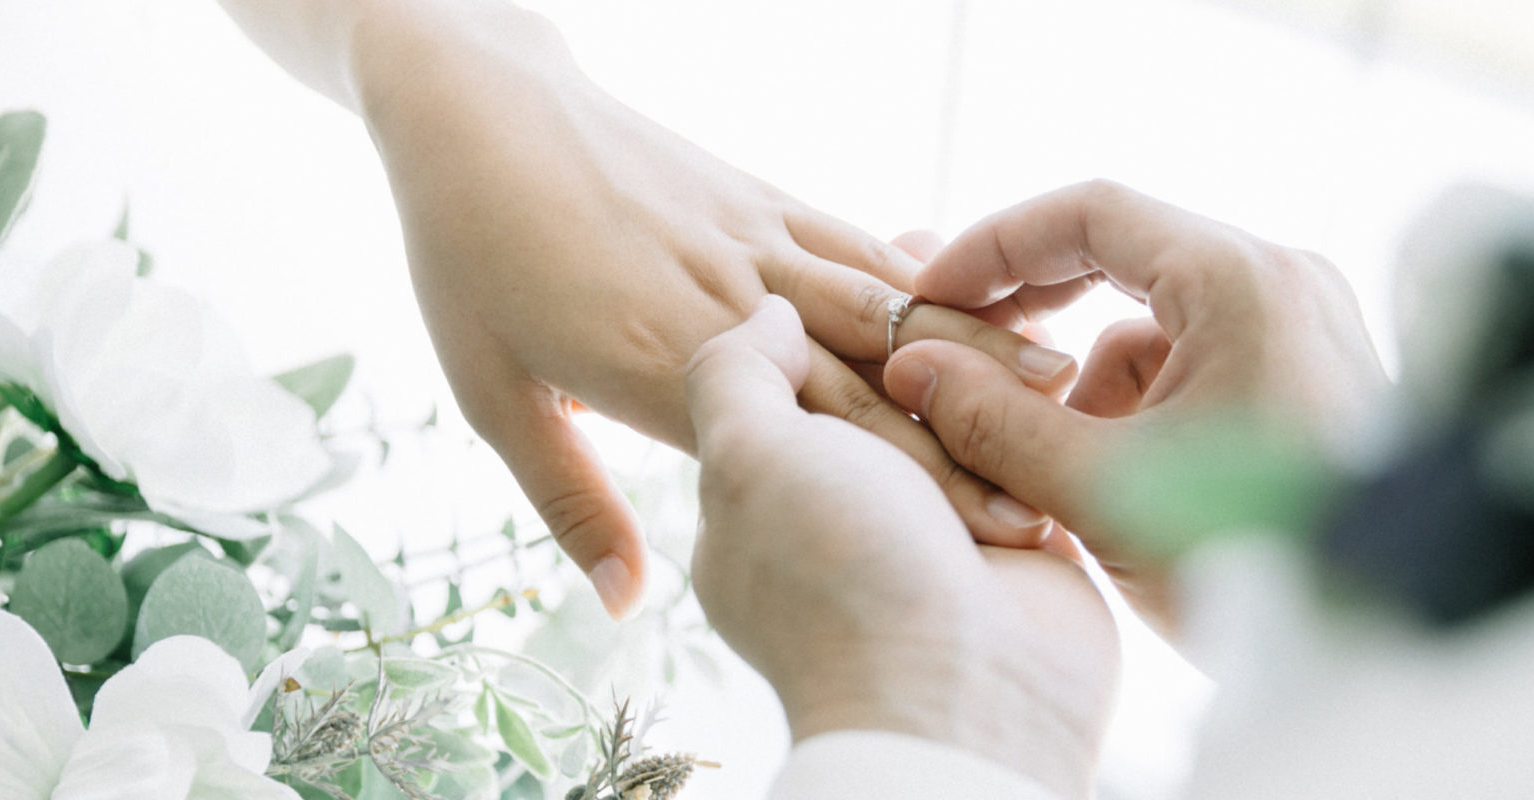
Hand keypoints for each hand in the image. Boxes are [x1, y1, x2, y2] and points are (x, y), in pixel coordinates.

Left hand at [217, 0, 1076, 615]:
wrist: (473, 109)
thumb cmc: (469, 262)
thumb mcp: (494, 397)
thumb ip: (571, 503)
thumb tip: (624, 603)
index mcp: (669, 362)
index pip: (819, 433)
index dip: (914, 483)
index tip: (991, 528)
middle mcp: (731, 299)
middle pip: (874, 368)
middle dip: (970, 421)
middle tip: (1064, 463)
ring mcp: (755, 238)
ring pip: (887, 297)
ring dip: (975, 340)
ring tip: (1060, 375)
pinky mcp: (763, 194)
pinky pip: (860, 239)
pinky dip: (929, 274)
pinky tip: (985, 291)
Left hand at [684, 297, 1118, 799]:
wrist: (960, 688)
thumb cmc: (834, 575)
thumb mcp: (748, 459)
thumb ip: (736, 374)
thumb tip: (770, 311)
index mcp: (764, 500)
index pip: (788, 378)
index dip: (821, 311)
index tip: (851, 260)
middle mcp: (846, 513)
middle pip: (879, 387)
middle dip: (914, 329)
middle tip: (939, 251)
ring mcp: (932, 528)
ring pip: (957, 410)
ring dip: (981, 359)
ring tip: (1004, 287)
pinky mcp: (1016, 542)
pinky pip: (1024, 452)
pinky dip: (1035, 409)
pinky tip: (1050, 351)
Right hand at [882, 180, 1388, 631]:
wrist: (1389, 637)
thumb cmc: (1260, 558)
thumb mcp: (1104, 493)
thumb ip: (996, 423)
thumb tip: (914, 366)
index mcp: (1238, 279)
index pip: (1088, 212)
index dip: (992, 248)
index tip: (928, 297)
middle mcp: (1282, 281)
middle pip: (1124, 257)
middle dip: (1034, 315)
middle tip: (958, 359)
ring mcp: (1306, 329)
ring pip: (1159, 323)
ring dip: (1088, 382)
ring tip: (1049, 470)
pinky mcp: (1313, 379)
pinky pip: (1202, 364)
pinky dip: (1143, 408)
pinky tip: (1117, 486)